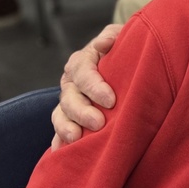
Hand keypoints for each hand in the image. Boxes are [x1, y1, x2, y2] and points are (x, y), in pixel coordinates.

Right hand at [51, 24, 123, 148]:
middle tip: (99, 123)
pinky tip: (61, 151)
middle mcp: (71, 82)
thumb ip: (113, 37)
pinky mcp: (70, 118)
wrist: (129, 63)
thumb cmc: (128, 49)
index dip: (94, 86)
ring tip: (77, 138)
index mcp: (82, 61)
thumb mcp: (123, 36)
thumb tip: (102, 44)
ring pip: (61, 114)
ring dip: (66, 127)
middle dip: (82, 111)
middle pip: (69, 96)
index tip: (111, 100)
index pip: (82, 71)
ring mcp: (69, 101)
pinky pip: (60, 130)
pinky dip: (59, 140)